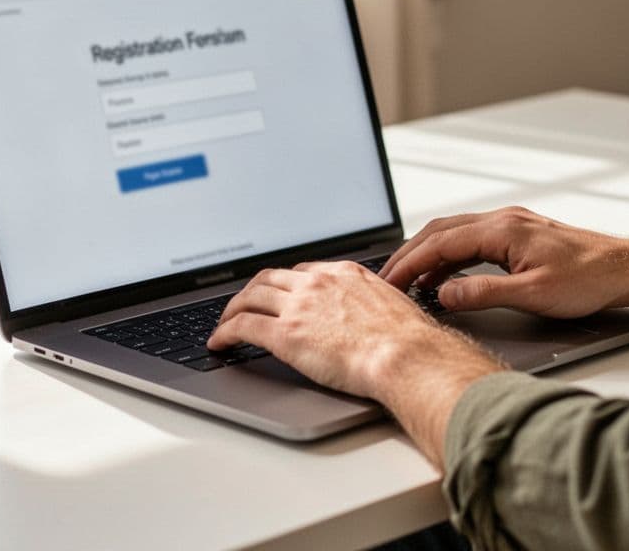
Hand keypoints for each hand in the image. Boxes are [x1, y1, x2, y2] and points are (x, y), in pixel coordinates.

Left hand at [207, 261, 499, 400]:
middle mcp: (317, 283)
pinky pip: (242, 326)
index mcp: (344, 274)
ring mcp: (298, 306)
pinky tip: (219, 342)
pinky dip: (225, 332)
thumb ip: (372, 304)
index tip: (278, 295)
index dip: (284, 284)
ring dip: (232, 309)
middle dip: (252, 292)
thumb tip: (373, 317)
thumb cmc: (408, 341)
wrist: (406, 355)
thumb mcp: (391, 306)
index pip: (302, 272)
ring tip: (224, 323)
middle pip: (270, 279)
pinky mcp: (285, 333)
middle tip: (243, 305)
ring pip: (250, 297)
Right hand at [380, 207, 628, 318]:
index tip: (387, 282)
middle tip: (386, 280)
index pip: (439, 243)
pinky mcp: (518, 234)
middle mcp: (502, 220)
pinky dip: (450, 256)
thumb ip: (482, 293)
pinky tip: (445, 277)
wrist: (626, 268)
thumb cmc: (589, 280)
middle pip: (439, 231)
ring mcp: (510, 224)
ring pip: (454, 233)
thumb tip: (443, 293)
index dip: (408, 263)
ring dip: (427, 254)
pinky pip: (471, 239)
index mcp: (501, 230)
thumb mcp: (532, 295)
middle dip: (408, 255)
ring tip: (408, 281)